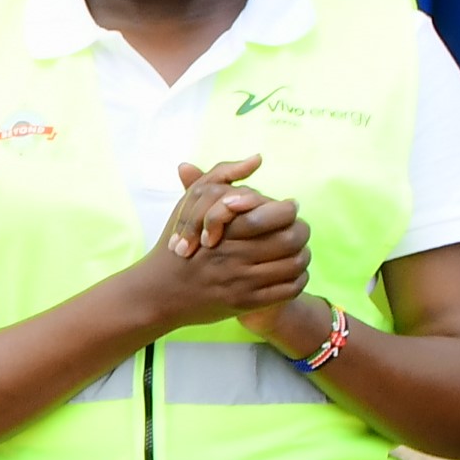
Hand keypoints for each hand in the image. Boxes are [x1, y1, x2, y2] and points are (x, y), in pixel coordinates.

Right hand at [140, 160, 309, 336]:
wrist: (158, 292)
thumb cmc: (178, 243)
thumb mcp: (191, 202)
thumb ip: (222, 175)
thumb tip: (257, 158)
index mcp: (226, 227)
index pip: (280, 213)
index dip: (289, 210)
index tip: (287, 209)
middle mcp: (235, 254)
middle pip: (292, 239)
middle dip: (301, 232)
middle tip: (297, 231)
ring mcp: (240, 280)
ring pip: (294, 264)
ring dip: (302, 256)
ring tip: (296, 252)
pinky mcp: (246, 302)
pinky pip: (289, 289)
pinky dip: (297, 280)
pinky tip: (290, 273)